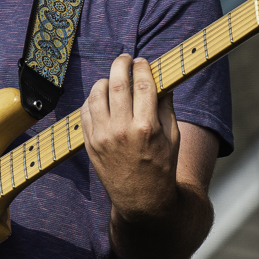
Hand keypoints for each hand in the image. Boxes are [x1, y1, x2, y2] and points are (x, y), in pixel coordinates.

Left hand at [81, 54, 180, 222]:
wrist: (142, 199)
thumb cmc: (161, 166)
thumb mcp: (172, 136)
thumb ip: (165, 106)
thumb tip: (160, 81)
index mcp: (146, 126)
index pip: (142, 84)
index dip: (142, 67)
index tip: (142, 61)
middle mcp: (122, 130)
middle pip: (117, 82)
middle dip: (121, 64)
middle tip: (124, 59)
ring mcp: (103, 137)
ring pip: (97, 94)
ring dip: (105, 81)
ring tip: (112, 79)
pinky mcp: (90, 143)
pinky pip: (86, 111)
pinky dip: (93, 99)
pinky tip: (102, 98)